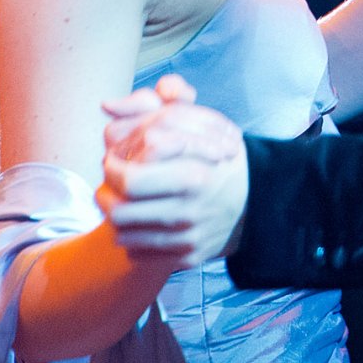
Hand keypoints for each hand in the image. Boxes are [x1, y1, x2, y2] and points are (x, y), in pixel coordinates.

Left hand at [97, 82, 248, 267]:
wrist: (257, 198)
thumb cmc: (217, 154)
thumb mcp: (193, 121)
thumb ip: (150, 109)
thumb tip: (107, 105)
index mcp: (192, 175)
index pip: (130, 179)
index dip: (112, 167)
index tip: (113, 158)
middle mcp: (189, 211)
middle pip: (121, 211)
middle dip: (105, 194)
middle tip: (109, 182)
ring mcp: (188, 238)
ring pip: (125, 235)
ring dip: (113, 215)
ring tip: (116, 199)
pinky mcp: (188, 257)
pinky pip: (141, 253)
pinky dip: (131, 237)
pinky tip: (136, 220)